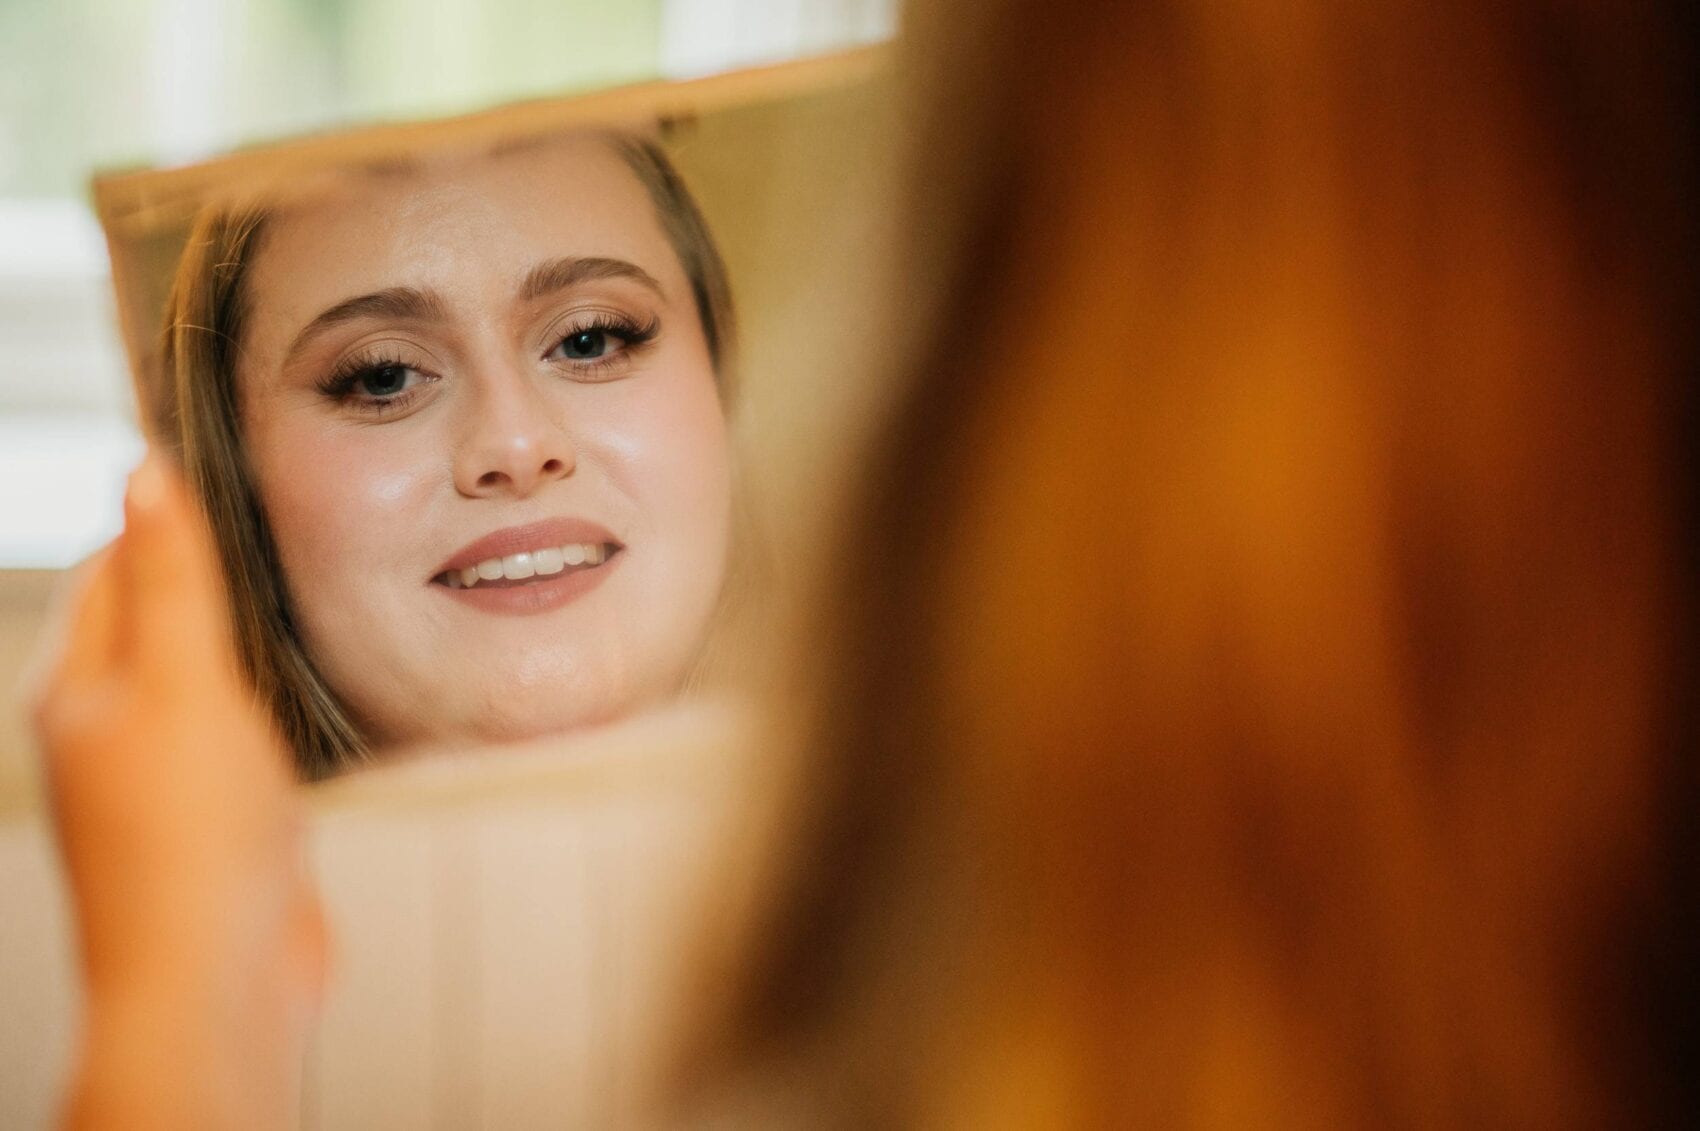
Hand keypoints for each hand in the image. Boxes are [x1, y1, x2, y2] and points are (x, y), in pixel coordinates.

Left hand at [29, 454, 326, 1129]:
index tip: (226, 464)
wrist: (219, 980)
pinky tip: (305, 690)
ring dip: (237, 632)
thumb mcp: (183, 684)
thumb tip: (144, 472)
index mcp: (75, 688)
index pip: (110, 566)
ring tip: (299, 587)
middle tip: (274, 516)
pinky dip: (263, 694)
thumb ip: (170, 579)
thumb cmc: (190, 838)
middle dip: (201, 566)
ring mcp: (160, 776)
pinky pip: (233, 729)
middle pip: (148, 617)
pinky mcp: (213, 816)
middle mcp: (106, 728)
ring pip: (195, 674)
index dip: (161, 512)